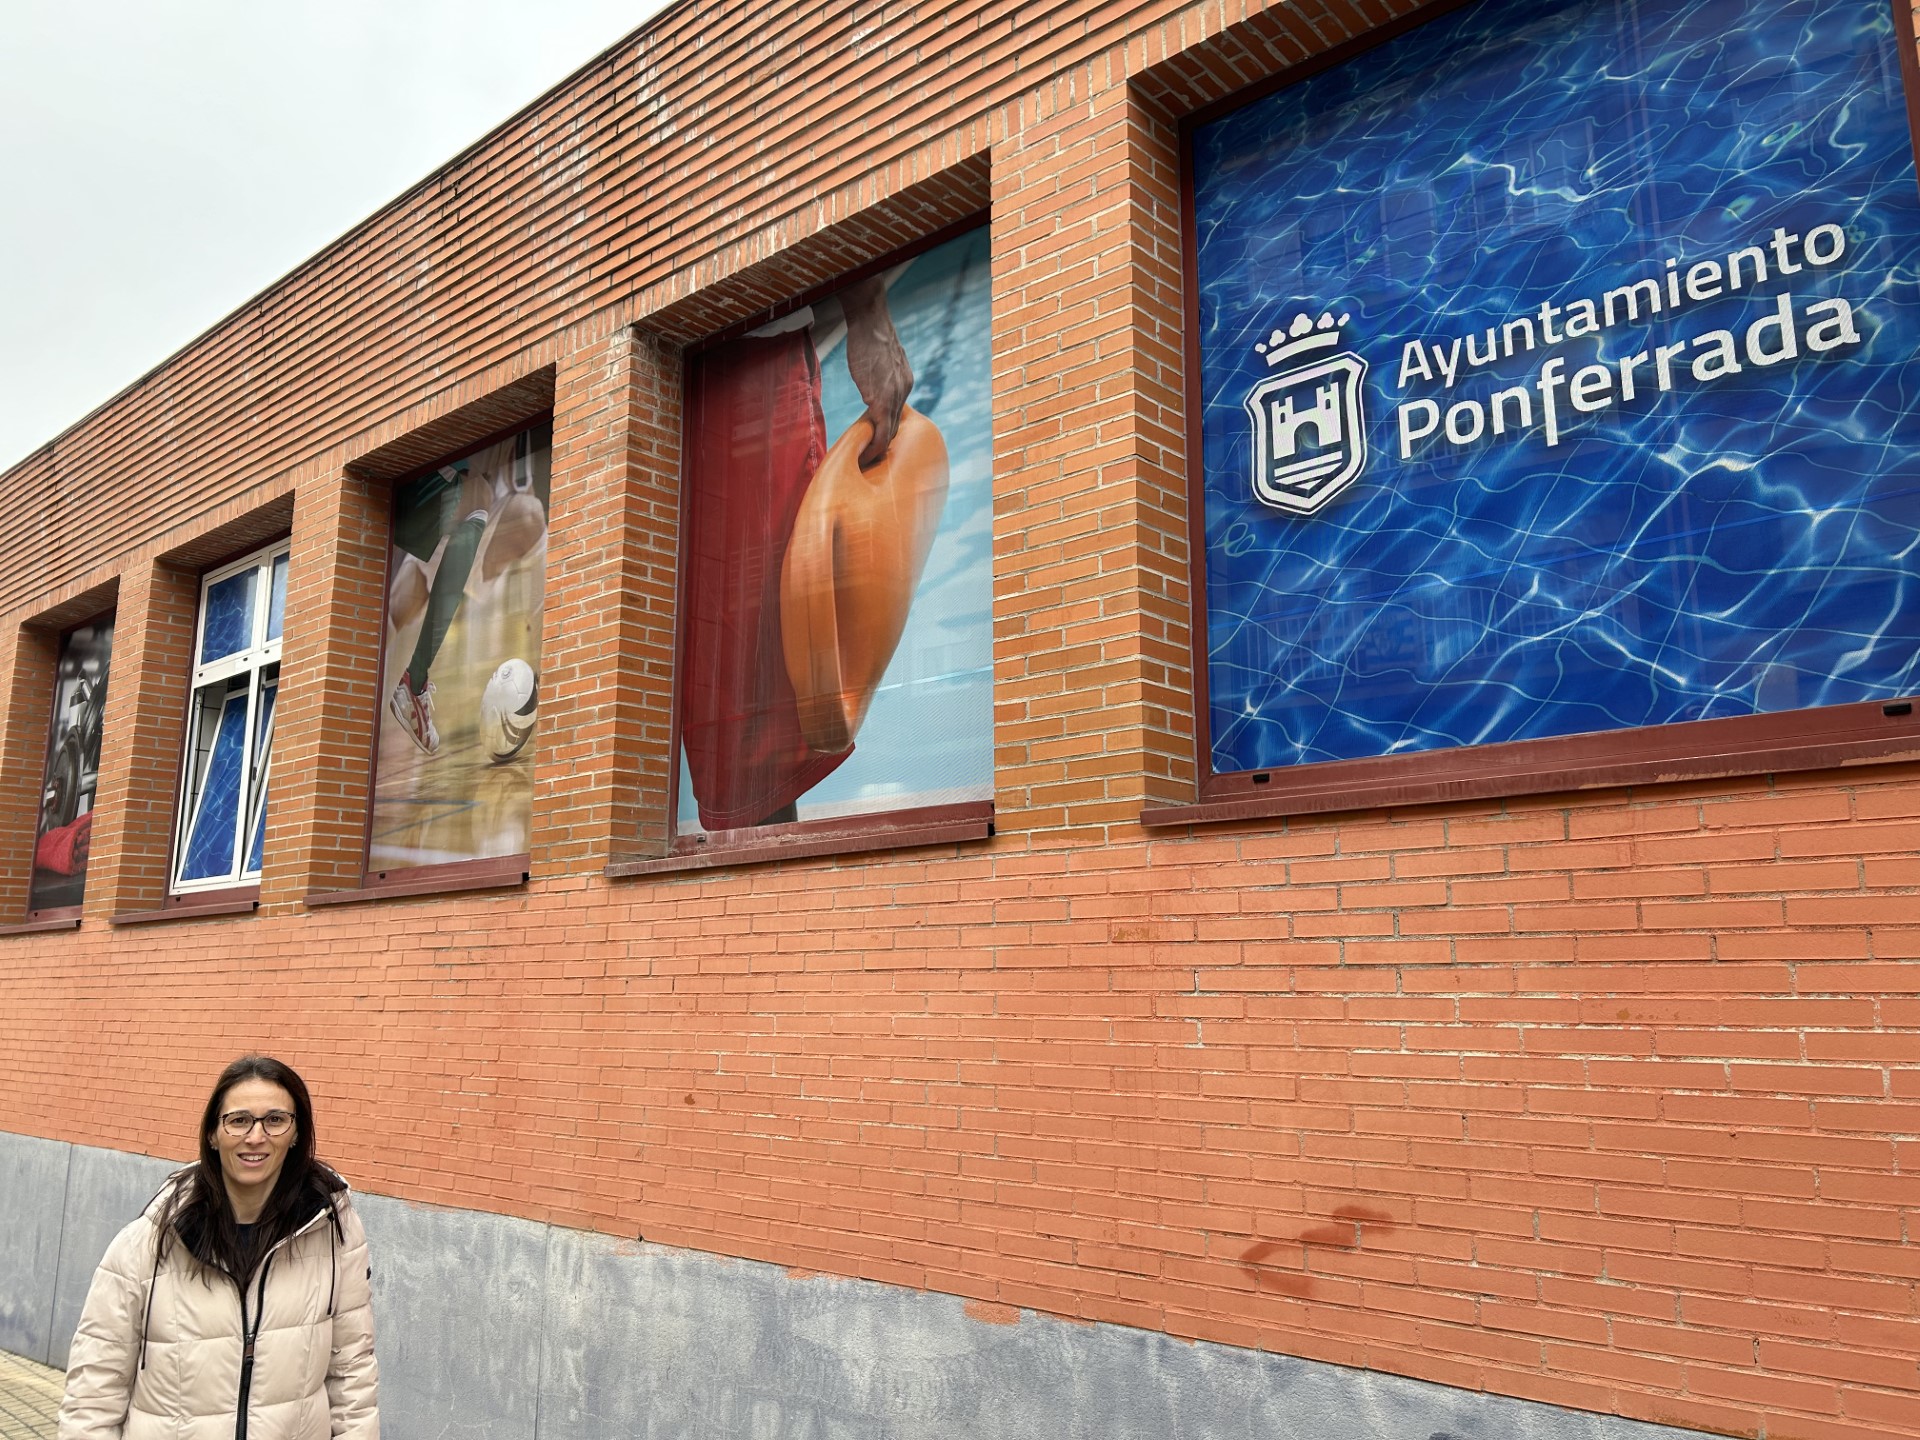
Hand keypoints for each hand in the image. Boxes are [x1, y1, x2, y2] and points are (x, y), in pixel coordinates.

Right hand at [841, 275, 912, 468]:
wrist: (870, 320)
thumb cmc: (869, 335)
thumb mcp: (879, 359)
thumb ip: (880, 375)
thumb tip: (870, 386)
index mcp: (904, 382)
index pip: (896, 413)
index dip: (885, 429)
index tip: (875, 442)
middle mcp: (904, 390)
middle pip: (895, 427)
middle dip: (883, 445)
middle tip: (870, 460)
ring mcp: (894, 396)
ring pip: (889, 432)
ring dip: (878, 450)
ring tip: (866, 463)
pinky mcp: (881, 400)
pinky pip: (880, 431)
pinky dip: (873, 446)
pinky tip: (864, 455)